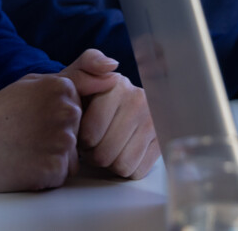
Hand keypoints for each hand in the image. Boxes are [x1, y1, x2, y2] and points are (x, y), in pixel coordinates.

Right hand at [0, 70, 81, 190]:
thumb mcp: (33, 83)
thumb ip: (76, 75)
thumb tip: (114, 70)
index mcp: (62, 88)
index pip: (82, 110)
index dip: (56, 118)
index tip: (34, 117)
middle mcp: (66, 112)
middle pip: (80, 133)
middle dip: (59, 137)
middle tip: (28, 133)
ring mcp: (60, 142)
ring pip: (73, 156)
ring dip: (53, 156)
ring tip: (26, 147)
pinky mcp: (53, 169)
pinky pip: (62, 175)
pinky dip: (46, 173)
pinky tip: (25, 162)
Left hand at [58, 49, 158, 179]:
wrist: (106, 103)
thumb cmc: (85, 95)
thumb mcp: (76, 75)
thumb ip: (87, 64)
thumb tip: (111, 66)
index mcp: (117, 86)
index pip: (90, 135)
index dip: (80, 140)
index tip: (81, 131)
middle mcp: (140, 102)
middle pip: (104, 154)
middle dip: (92, 154)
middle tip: (92, 143)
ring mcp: (154, 123)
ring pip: (121, 166)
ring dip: (108, 163)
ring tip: (104, 146)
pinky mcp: (161, 142)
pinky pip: (137, 171)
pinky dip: (125, 168)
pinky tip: (120, 152)